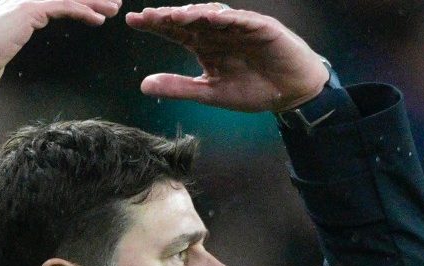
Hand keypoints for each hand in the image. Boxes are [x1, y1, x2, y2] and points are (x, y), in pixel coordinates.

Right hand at [0, 0, 121, 96]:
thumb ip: (2, 54)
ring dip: (93, 1)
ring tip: (113, 8)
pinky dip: (83, 10)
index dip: (76, 1)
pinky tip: (98, 18)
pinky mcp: (27, 10)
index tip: (95, 7)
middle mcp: (20, 0)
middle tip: (112, 3)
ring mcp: (23, 2)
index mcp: (15, 8)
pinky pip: (62, 5)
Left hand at [125, 4, 328, 112]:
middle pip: (188, 19)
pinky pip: (241, 18)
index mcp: (205, 45)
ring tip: (172, 16)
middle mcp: (218, 31)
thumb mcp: (209, 93)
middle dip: (166, 16)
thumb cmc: (254, 89)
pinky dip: (226, 17)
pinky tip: (210, 17)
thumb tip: (143, 85)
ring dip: (192, 13)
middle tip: (145, 16)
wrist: (291, 93)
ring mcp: (239, 26)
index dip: (155, 25)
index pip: (175, 31)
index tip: (132, 22)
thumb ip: (178, 88)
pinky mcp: (261, 26)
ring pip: (212, 14)